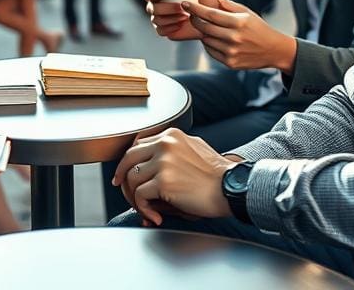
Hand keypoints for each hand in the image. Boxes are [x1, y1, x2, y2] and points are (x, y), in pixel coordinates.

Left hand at [111, 128, 235, 224]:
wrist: (232, 188)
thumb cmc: (216, 175)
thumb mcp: (193, 149)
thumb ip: (171, 150)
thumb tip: (148, 165)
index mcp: (171, 135)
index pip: (138, 145)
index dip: (128, 161)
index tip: (124, 174)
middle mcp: (165, 144)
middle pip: (128, 158)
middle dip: (121, 176)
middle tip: (122, 189)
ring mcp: (163, 162)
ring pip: (131, 178)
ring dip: (134, 198)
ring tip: (146, 209)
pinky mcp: (164, 182)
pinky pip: (140, 196)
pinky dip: (144, 209)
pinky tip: (155, 216)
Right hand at [140, 0, 217, 40]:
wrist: (211, 23)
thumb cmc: (206, 3)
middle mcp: (158, 2)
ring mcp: (159, 16)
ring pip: (154, 14)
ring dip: (166, 13)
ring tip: (183, 13)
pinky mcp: (163, 29)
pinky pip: (160, 29)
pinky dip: (169, 26)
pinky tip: (179, 24)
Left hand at [182, 0, 297, 72]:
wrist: (274, 50)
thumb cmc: (259, 28)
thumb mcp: (247, 12)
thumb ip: (229, 5)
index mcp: (238, 23)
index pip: (210, 14)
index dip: (195, 8)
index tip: (185, 3)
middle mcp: (234, 38)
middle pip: (204, 27)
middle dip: (194, 19)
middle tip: (190, 14)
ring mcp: (231, 52)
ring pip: (206, 40)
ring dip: (203, 32)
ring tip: (207, 27)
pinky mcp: (230, 62)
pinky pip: (211, 51)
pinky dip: (209, 44)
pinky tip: (215, 39)